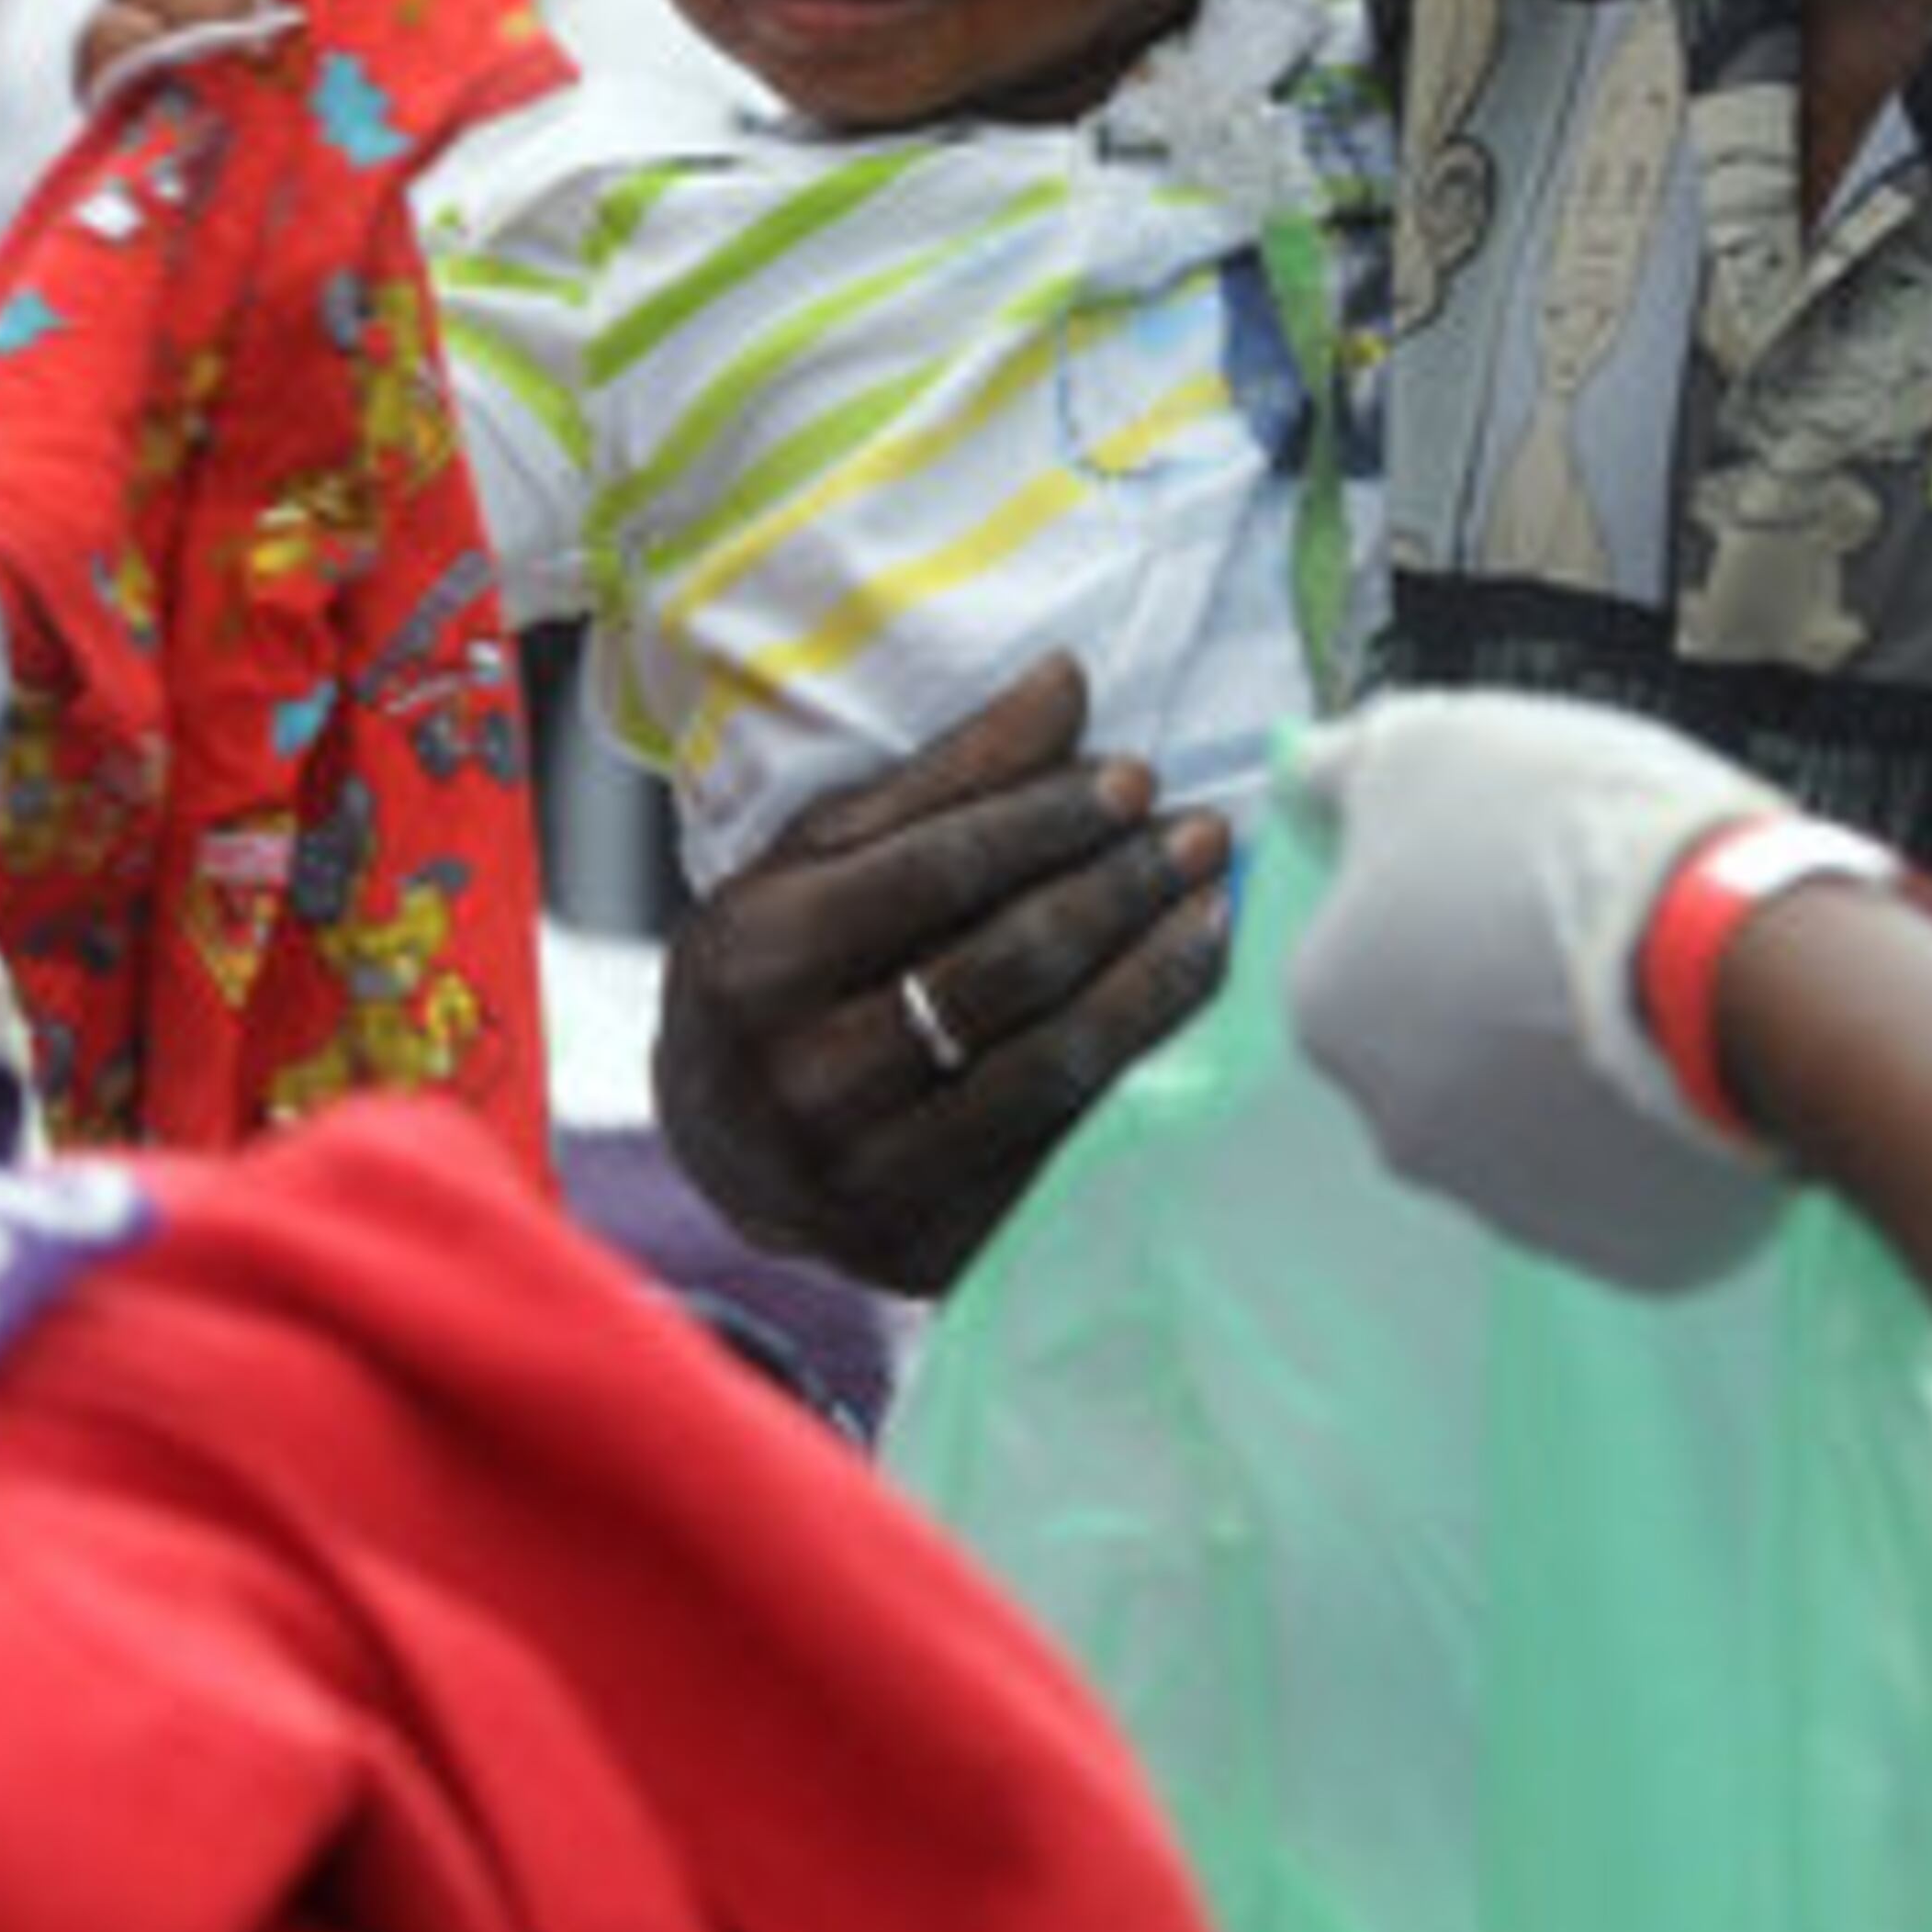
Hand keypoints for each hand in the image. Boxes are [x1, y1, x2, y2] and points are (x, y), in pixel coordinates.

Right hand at [652, 653, 1232, 1292]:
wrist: (718, 1141)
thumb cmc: (777, 968)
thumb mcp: (820, 855)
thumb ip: (945, 776)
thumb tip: (1068, 680)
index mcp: (757, 964)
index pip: (935, 873)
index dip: (1049, 820)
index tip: (1136, 779)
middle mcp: (802, 1083)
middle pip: (1004, 968)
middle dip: (1119, 890)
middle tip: (1200, 837)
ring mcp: (864, 1184)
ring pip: (1049, 1064)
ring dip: (1153, 980)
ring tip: (1212, 911)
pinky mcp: (926, 1251)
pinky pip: (1060, 1151)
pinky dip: (1136, 1073)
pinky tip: (1183, 1008)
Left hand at [1277, 688, 1793, 1291]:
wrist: (1732, 954)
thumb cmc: (1568, 835)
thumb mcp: (1430, 746)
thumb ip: (1345, 770)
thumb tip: (1298, 773)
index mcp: (1331, 1011)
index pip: (1371, 947)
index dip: (1452, 891)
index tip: (1524, 862)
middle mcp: (1399, 1129)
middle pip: (1449, 1046)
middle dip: (1507, 994)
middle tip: (1595, 923)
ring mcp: (1517, 1207)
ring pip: (1540, 1122)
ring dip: (1582, 1066)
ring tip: (1663, 987)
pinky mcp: (1630, 1253)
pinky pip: (1636, 1183)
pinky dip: (1661, 1132)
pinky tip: (1700, 1062)